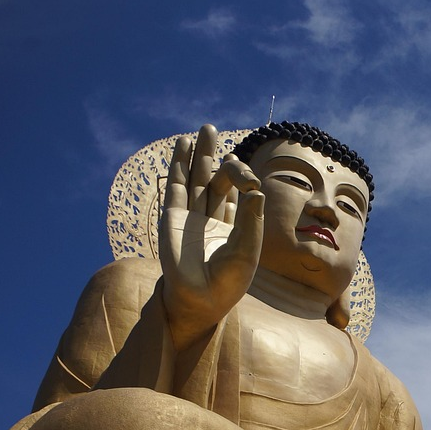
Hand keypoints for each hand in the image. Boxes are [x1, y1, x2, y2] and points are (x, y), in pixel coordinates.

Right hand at [160, 124, 265, 350]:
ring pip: (195, 177)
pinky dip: (179, 164)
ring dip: (198, 153)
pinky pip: (176, 185)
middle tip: (214, 129)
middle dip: (217, 156)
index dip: (242, 178)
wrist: (200, 300)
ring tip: (203, 129)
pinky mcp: (172, 216)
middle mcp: (210, 217)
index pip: (236, 193)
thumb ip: (252, 221)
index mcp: (231, 225)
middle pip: (215, 178)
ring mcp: (190, 215)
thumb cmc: (227, 283)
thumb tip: (258, 191)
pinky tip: (183, 145)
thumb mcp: (247, 251)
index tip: (251, 183)